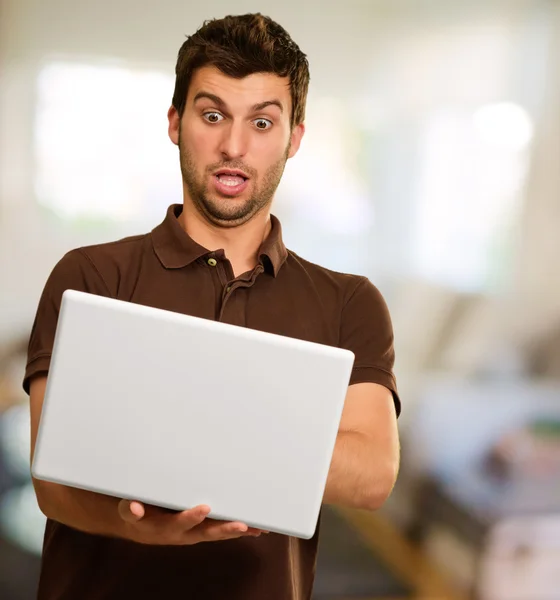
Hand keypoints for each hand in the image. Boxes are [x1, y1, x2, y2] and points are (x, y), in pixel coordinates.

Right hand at [118, 500, 267, 544]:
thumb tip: (133, 507)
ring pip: (218, 533)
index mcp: (165, 526)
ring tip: (256, 528)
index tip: (205, 508)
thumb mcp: (128, 510)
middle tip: (241, 525)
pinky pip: (222, 531)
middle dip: (224, 529)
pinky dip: (238, 530)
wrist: (143, 526)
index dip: (191, 517)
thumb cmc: (139, 513)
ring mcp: (195, 533)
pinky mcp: (203, 530)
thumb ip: (130, 509)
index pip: (179, 523)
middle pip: (206, 532)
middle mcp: (183, 533)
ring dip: (236, 531)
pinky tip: (255, 529)